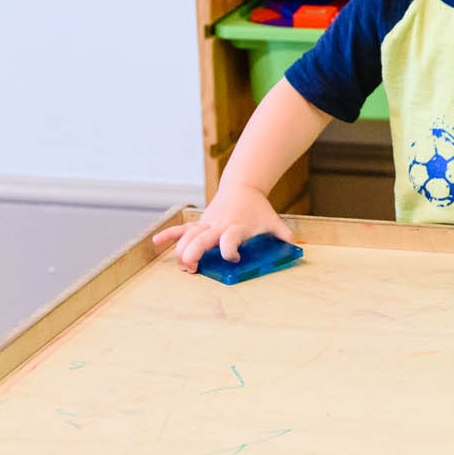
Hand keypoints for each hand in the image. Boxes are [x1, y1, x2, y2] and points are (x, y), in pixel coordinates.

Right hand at [152, 182, 294, 271]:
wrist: (243, 186)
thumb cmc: (257, 208)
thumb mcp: (272, 220)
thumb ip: (283, 234)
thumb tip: (296, 245)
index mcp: (237, 226)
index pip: (231, 239)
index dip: (229, 249)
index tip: (232, 258)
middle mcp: (220, 225)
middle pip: (203, 239)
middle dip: (195, 254)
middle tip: (192, 268)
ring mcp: (208, 223)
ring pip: (189, 236)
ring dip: (181, 250)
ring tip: (181, 265)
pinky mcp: (201, 222)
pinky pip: (182, 229)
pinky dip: (170, 235)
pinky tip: (157, 242)